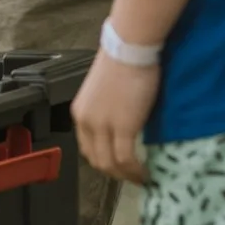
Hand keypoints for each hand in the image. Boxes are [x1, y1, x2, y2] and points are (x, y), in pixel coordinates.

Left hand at [72, 50, 158, 184]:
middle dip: (114, 173)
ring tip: (141, 178)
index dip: (103, 161)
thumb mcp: (106, 90)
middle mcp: (86, 122)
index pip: (87, 147)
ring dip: (125, 176)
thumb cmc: (124, 60)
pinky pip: (125, 159)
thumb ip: (109, 110)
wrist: (130, 47)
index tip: (119, 166)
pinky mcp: (122, 126)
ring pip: (110, 164)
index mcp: (80, 112)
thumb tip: (124, 124)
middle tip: (132, 176)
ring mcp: (102, 126)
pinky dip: (134, 171)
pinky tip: (145, 173)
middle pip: (96, 160)